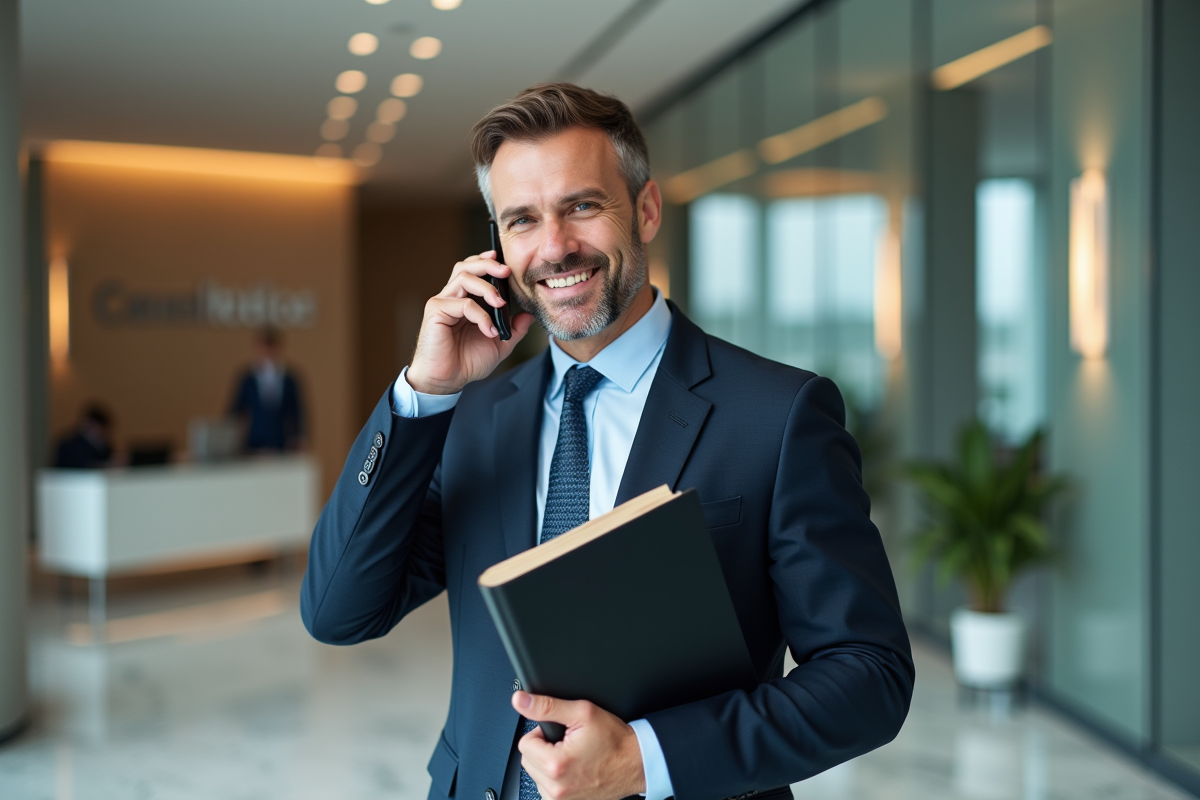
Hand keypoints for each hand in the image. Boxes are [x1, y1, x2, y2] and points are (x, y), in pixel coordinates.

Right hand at [406, 251, 534, 394]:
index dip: (487, 262)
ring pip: (464, 277)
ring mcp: (442, 302)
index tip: (505, 265)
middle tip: (506, 272)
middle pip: (466, 266)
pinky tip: (489, 331)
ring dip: (487, 288)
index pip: (473, 271)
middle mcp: (451, 298)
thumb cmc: (466, 362)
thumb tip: (529, 315)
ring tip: (500, 303)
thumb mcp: (499, 344)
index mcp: (464, 301)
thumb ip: (514, 329)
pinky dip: (481, 315)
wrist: (447, 380)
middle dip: (488, 265)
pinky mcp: (435, 311)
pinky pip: (463, 304)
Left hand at [513, 691, 644, 799]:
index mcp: (556, 764)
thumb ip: (547, 706)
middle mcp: (556, 787)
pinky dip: (555, 778)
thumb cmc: (614, 741)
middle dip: (544, 748)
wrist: (635, 763)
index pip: (525, 743)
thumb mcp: (582, 713)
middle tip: (568, 743)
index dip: (542, 732)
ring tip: (572, 757)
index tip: (561, 734)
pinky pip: (546, 788)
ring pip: (536, 774)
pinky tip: (573, 771)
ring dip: (548, 764)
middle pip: (528, 759)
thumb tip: (521, 701)